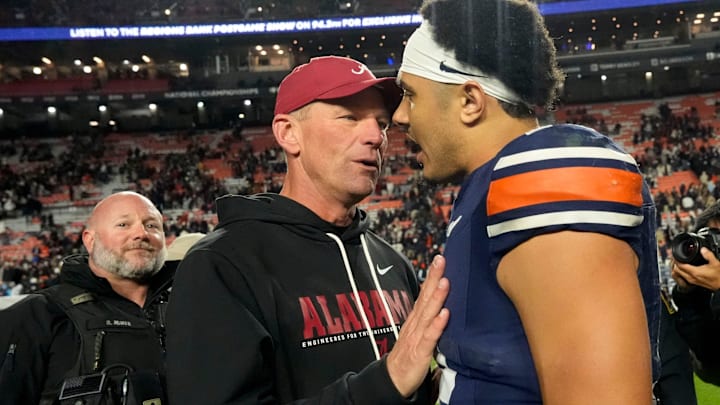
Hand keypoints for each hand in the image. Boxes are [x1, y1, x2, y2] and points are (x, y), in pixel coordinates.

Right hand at [386, 255, 449, 396]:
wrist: (392, 380)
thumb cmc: (407, 356)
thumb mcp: (418, 334)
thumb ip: (427, 320)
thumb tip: (440, 306)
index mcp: (415, 320)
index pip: (423, 294)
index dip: (431, 276)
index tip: (439, 258)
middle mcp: (415, 324)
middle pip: (424, 297)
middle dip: (433, 278)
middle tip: (440, 260)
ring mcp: (416, 337)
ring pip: (427, 314)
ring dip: (436, 297)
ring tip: (445, 281)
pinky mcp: (420, 352)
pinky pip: (430, 337)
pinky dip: (437, 325)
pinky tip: (445, 314)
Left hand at [672, 248, 719, 290]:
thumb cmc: (719, 276)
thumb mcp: (715, 263)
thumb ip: (708, 255)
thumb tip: (703, 249)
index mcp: (695, 272)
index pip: (679, 266)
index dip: (675, 260)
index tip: (674, 255)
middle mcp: (691, 278)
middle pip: (677, 270)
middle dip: (674, 264)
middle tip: (675, 258)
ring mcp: (692, 281)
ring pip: (680, 274)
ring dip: (678, 268)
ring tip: (679, 262)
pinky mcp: (695, 283)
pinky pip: (684, 277)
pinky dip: (682, 272)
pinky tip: (685, 268)